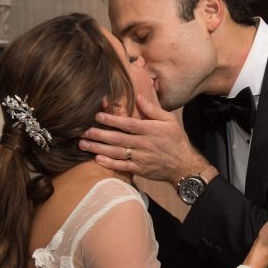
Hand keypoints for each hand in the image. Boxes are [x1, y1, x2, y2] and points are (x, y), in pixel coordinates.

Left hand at [79, 95, 207, 183]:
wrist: (184, 165)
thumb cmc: (176, 140)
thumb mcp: (170, 120)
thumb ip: (153, 109)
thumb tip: (138, 98)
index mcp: (150, 130)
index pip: (128, 124)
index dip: (112, 120)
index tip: (97, 116)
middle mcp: (144, 143)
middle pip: (118, 138)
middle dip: (99, 134)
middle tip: (82, 131)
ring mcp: (141, 158)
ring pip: (117, 152)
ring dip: (99, 148)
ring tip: (83, 144)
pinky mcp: (140, 169)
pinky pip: (123, 166)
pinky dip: (110, 163)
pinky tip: (98, 159)